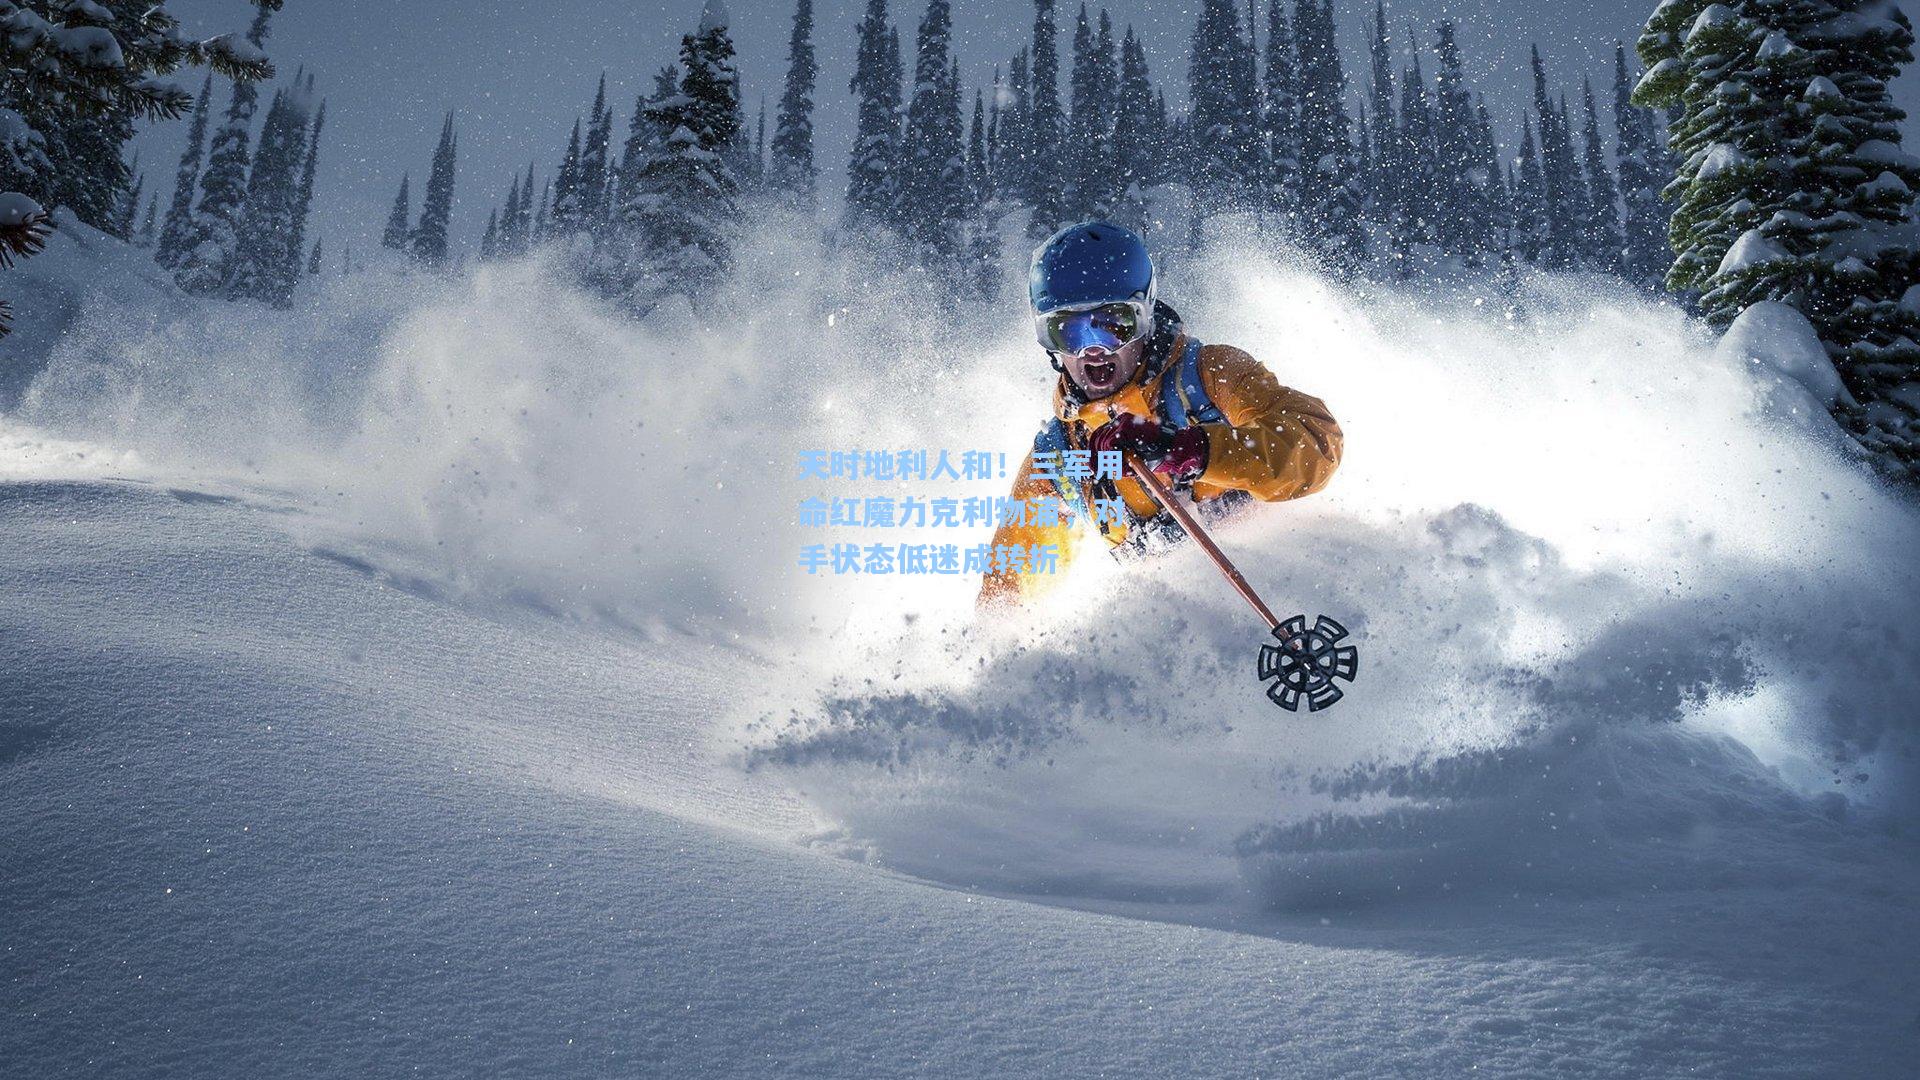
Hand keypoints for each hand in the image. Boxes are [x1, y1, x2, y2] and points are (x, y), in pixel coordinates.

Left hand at [1088, 412, 1209, 481]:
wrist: (1174, 449)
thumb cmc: (1155, 454)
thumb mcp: (1131, 456)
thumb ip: (1115, 457)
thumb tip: (1094, 465)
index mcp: (1119, 426)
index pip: (1098, 437)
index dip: (1091, 453)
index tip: (1090, 467)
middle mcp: (1119, 421)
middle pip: (1096, 439)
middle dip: (1095, 458)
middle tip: (1098, 471)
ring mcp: (1122, 422)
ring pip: (1103, 444)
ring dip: (1111, 461)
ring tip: (1124, 470)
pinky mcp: (1126, 426)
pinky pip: (1110, 445)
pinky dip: (1115, 458)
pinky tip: (1125, 466)